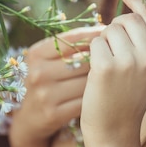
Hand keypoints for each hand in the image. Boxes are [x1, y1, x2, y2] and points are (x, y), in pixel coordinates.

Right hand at [9, 26, 103, 146]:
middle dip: (101, 59)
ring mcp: (45, 95)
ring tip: (110, 77)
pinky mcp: (54, 114)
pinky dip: (96, 97)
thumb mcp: (49, 60)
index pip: (72, 38)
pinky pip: (86, 100)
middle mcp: (38, 73)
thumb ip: (70, 46)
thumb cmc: (48, 80)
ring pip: (87, 81)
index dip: (94, 35)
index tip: (108, 33)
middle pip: (84, 61)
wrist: (30, 117)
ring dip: (102, 79)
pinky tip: (102, 94)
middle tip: (114, 59)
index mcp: (37, 53)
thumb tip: (104, 30)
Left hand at [80, 0, 145, 145]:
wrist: (115, 130)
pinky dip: (93, 53)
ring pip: (111, 29)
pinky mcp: (107, 67)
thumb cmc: (131, 96)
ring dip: (105, 42)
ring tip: (109, 65)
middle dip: (117, 28)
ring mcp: (131, 62)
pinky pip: (96, 42)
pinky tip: (98, 72)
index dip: (138, 3)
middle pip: (130, 19)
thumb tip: (141, 6)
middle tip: (114, 49)